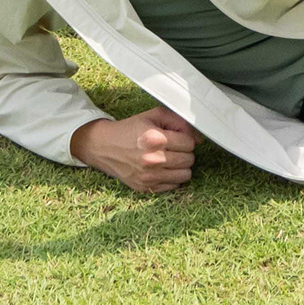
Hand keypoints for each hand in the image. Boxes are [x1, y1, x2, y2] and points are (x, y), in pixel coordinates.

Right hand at [72, 107, 200, 194]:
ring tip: (169, 158)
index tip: (176, 137)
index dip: (185, 138)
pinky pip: (174, 186)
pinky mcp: (146, 188)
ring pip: (186, 175)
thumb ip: (179, 121)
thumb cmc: (131, 130)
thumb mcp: (153, 116)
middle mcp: (152, 159)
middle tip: (173, 147)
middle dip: (184, 152)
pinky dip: (171, 177)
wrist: (104, 146)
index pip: (190, 143)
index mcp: (155, 139)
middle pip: (189, 159)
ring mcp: (149, 176)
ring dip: (180, 166)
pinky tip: (162, 168)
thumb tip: (199, 138)